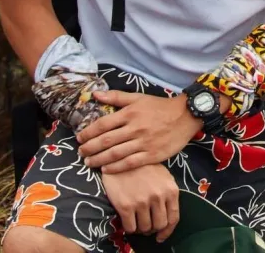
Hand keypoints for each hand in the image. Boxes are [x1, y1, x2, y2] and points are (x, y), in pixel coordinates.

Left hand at [77, 91, 201, 172]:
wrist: (185, 116)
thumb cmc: (159, 106)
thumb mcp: (138, 97)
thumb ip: (116, 97)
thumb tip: (95, 94)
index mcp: (130, 113)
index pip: (103, 124)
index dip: (89, 132)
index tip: (79, 138)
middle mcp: (135, 128)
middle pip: (106, 140)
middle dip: (90, 148)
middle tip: (80, 152)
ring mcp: (143, 143)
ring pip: (116, 153)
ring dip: (99, 159)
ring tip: (88, 163)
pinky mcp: (152, 155)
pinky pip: (130, 163)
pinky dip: (116, 167)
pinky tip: (106, 170)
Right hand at [102, 163, 179, 241]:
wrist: (118, 156)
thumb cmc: (141, 165)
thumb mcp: (162, 174)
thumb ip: (167, 192)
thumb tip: (168, 216)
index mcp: (170, 188)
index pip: (173, 218)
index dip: (167, 231)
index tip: (161, 236)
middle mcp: (158, 196)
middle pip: (159, 225)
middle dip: (153, 228)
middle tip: (146, 225)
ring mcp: (142, 201)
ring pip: (145, 228)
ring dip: (140, 228)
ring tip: (136, 220)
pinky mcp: (126, 206)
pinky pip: (131, 228)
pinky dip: (129, 227)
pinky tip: (127, 219)